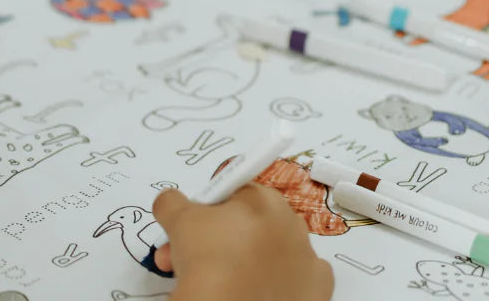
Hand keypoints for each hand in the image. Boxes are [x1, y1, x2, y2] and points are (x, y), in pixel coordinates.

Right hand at [151, 186, 333, 300]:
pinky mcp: (317, 289)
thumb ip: (173, 202)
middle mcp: (291, 221)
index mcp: (262, 198)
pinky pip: (294, 281)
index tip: (185, 240)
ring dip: (246, 263)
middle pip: (248, 226)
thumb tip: (170, 201)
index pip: (230, 198)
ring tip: (220, 285)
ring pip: (270, 254)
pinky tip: (259, 295)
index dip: (203, 218)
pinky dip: (277, 286)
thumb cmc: (209, 262)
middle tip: (187, 266)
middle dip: (214, 243)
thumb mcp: (178, 222)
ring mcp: (308, 256)